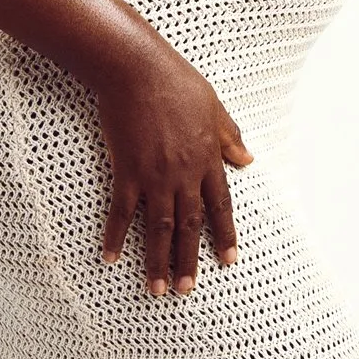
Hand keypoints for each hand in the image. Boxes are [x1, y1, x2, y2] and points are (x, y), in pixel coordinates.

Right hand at [96, 48, 253, 296]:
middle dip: (189, 260)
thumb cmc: (176, 80)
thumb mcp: (213, 106)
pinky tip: (110, 257)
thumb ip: (229, 135)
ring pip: (160, 228)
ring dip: (158, 261)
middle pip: (190, 226)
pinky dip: (116, 236)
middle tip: (187, 290)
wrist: (137, 68)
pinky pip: (122, 212)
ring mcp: (155, 176)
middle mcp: (184, 174)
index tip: (229, 260)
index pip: (220, 205)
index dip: (225, 234)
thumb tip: (248, 159)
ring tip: (158, 290)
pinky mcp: (127, 171)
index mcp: (207, 158)